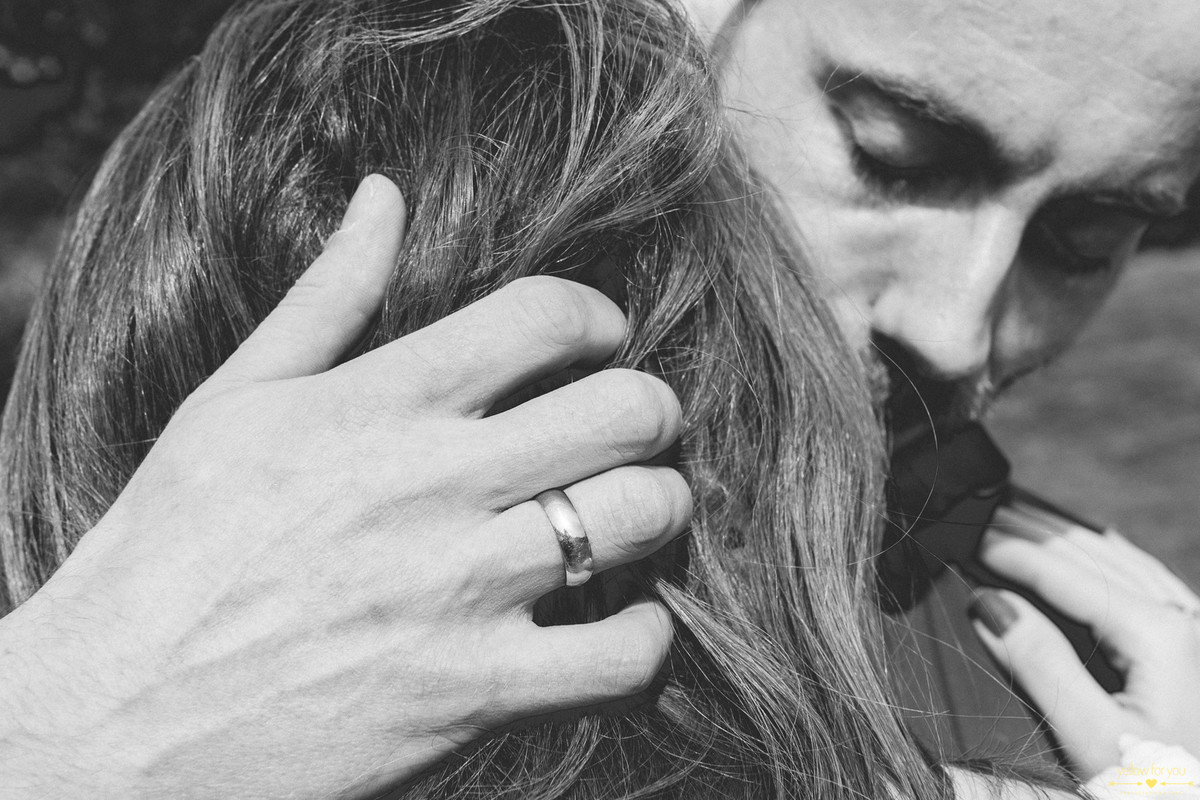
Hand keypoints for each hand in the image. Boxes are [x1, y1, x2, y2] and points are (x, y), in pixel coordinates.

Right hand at [0, 175, 687, 797]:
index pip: (548, 316)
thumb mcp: (234, 402)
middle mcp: (433, 484)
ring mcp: (460, 591)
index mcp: (379, 402)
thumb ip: (329, 295)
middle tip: (633, 433)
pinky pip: (625, 656)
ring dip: (660, 511)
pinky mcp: (474, 693)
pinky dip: (646, 637)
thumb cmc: (169, 549)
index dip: (601, 320)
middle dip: (653, 412)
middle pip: (626, 410)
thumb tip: (385, 194)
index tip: (599, 346)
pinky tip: (616, 623)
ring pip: (640, 516)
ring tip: (629, 520)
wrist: (113, 719)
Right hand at [971, 521, 1199, 776]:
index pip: (1067, 575)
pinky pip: (1149, 581)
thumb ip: (1041, 665)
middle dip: (1037, 532)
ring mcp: (1194, 633)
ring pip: (1124, 562)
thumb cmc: (1162, 792)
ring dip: (1069, 538)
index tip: (968, 538)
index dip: (1013, 551)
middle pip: (1095, 556)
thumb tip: (989, 603)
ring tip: (1024, 520)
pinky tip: (1099, 546)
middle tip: (985, 515)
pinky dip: (1111, 557)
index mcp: (1159, 635)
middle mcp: (1184, 621)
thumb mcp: (1093, 740)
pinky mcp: (1192, 652)